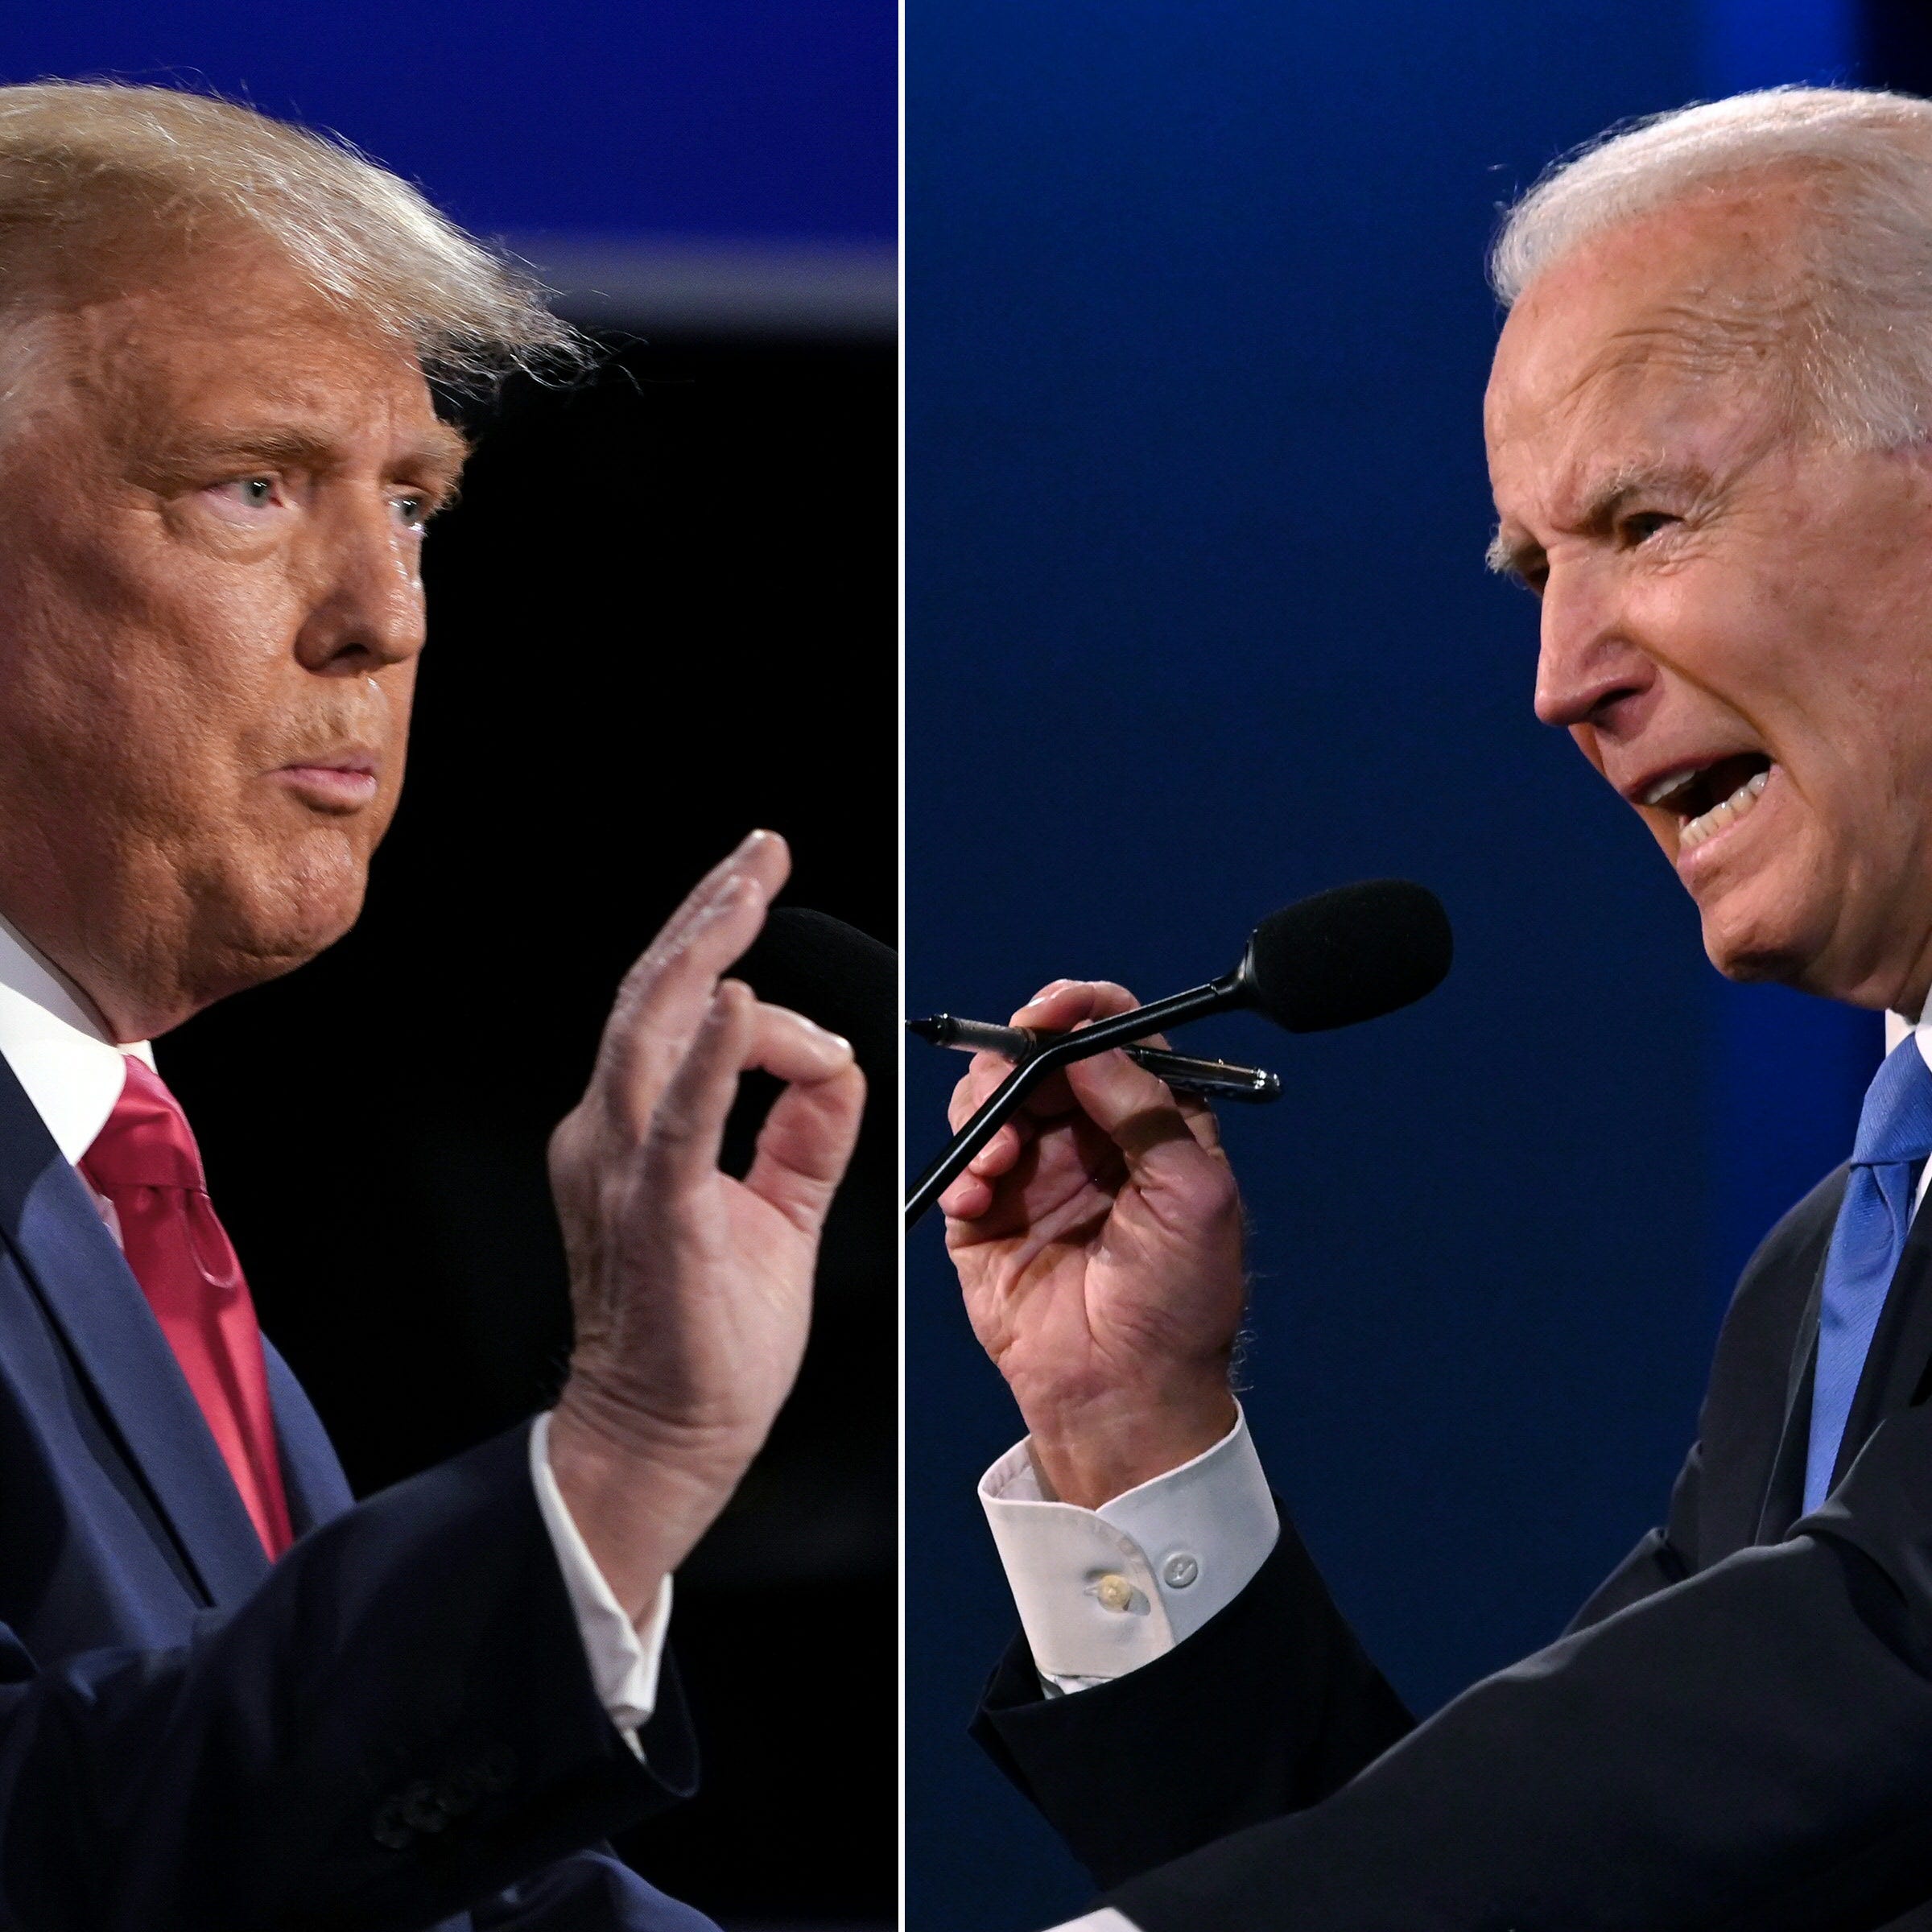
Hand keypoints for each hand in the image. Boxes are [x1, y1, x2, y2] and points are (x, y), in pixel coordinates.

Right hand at [545, 830, 865, 1618]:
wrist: (665, 1439)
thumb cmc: (709, 1336)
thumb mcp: (775, 1209)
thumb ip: (802, 1131)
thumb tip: (836, 1060)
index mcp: (635, 1131)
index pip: (681, 1017)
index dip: (727, 954)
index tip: (766, 900)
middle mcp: (612, 1133)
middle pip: (655, 995)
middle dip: (712, 912)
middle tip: (761, 852)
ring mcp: (623, 1168)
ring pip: (654, 1029)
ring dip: (707, 948)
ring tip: (749, 884)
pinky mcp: (654, 1213)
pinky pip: (678, 1121)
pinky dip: (708, 1057)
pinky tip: (738, 1002)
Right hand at [942, 979, 1244, 1507]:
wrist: (1124, 1398)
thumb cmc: (1180, 1307)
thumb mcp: (1192, 1194)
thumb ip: (1145, 1108)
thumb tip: (1091, 1042)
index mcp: (1153, 1125)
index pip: (1117, 1037)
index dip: (1083, 1010)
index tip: (1052, 1012)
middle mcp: (1091, 1140)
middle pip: (1042, 1056)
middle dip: (1019, 1059)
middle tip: (1011, 1079)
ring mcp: (1036, 1174)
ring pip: (993, 1097)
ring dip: (987, 1110)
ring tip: (1000, 1157)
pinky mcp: (987, 1215)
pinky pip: (960, 1160)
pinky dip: (962, 1165)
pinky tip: (979, 1195)